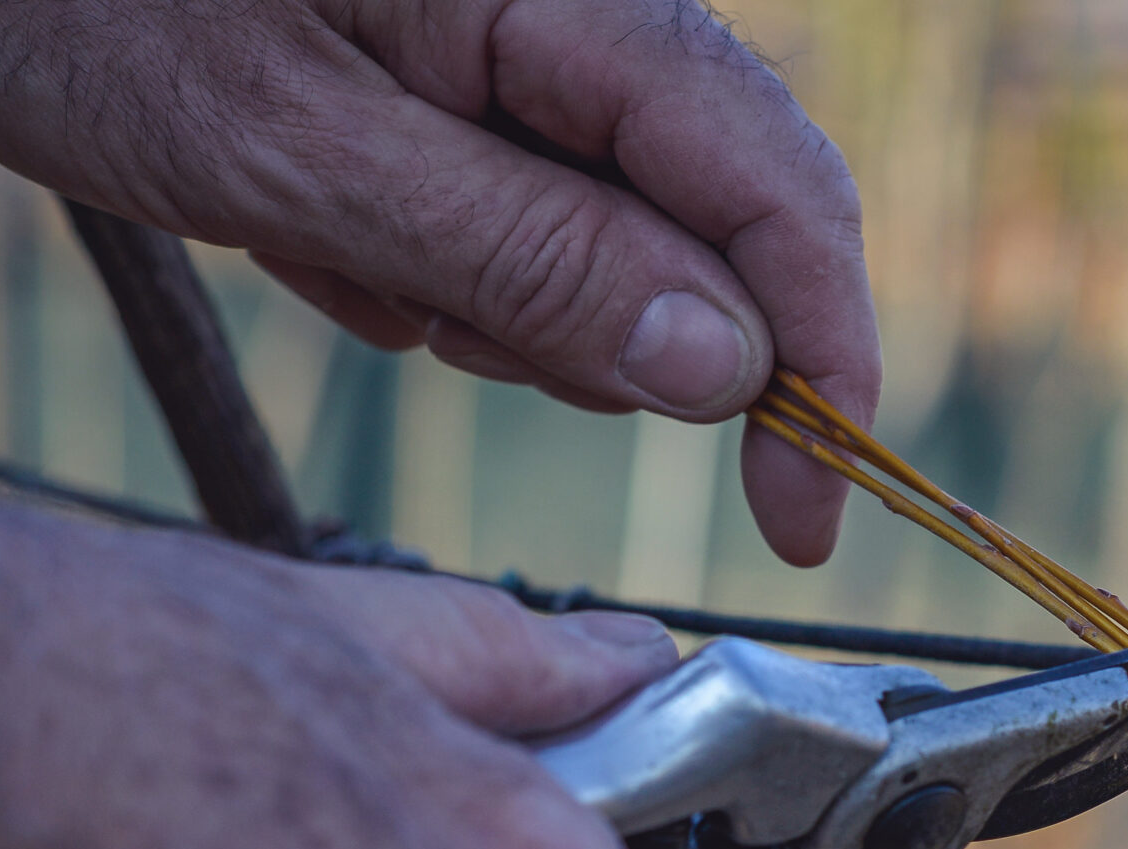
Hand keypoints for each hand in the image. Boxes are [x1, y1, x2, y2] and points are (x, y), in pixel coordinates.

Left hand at [0, 0, 879, 565]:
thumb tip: (730, 368)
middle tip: (446, 326)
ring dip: (502, 307)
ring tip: (345, 253)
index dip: (825, 366)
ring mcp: (530, 50)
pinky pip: (526, 233)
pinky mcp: (470, 90)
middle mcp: (582, 13)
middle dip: (619, 336)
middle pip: (723, 227)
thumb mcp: (302, 154)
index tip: (806, 518)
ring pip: (622, 250)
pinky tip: (323, 231)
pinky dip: (437, 273)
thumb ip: (533, 258)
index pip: (784, 193)